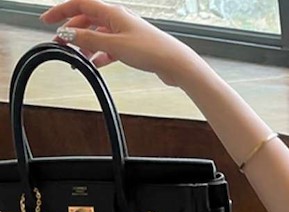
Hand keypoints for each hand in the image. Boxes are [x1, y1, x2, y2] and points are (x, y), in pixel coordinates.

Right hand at [38, 0, 199, 84]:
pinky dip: (101, 54)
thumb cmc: (151, 50)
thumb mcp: (114, 45)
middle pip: (87, 20)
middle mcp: (118, 19)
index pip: (80, 4)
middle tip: (61, 44)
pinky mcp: (133, 47)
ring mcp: (126, 33)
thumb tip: (68, 35)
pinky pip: (110, 48)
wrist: (176, 64)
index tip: (48, 21)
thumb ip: (88, 40)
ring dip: (86, 45)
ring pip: (99, 35)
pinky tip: (96, 63)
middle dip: (72, 31)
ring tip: (78, 57)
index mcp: (112, 12)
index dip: (61, 11)